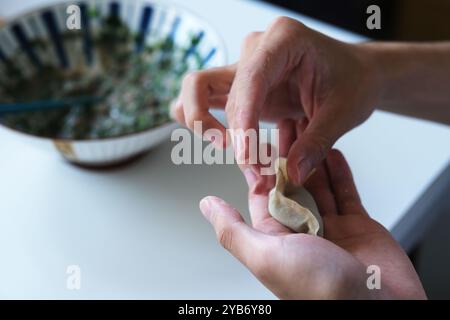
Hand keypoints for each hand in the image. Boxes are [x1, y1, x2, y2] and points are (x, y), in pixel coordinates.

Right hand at [173, 17, 380, 183]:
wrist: (355, 76)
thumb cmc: (353, 82)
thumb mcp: (343, 112)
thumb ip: (316, 143)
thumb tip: (291, 174)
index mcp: (284, 38)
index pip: (251, 78)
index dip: (244, 120)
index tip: (248, 155)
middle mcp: (257, 47)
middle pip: (221, 89)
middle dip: (231, 134)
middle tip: (252, 166)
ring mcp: (244, 65)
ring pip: (200, 93)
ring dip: (210, 129)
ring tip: (243, 159)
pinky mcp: (240, 85)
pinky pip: (203, 99)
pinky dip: (205, 123)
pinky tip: (225, 144)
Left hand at [199, 146, 425, 298]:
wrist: (380, 307)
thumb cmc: (319, 289)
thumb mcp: (266, 256)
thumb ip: (234, 230)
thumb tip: (206, 205)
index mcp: (275, 239)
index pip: (263, 195)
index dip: (261, 166)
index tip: (260, 139)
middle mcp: (300, 233)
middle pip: (292, 185)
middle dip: (289, 155)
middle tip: (288, 123)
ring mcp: (330, 229)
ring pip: (318, 185)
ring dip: (313, 157)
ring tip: (309, 128)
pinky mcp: (358, 226)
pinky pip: (346, 192)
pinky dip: (340, 172)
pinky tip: (334, 151)